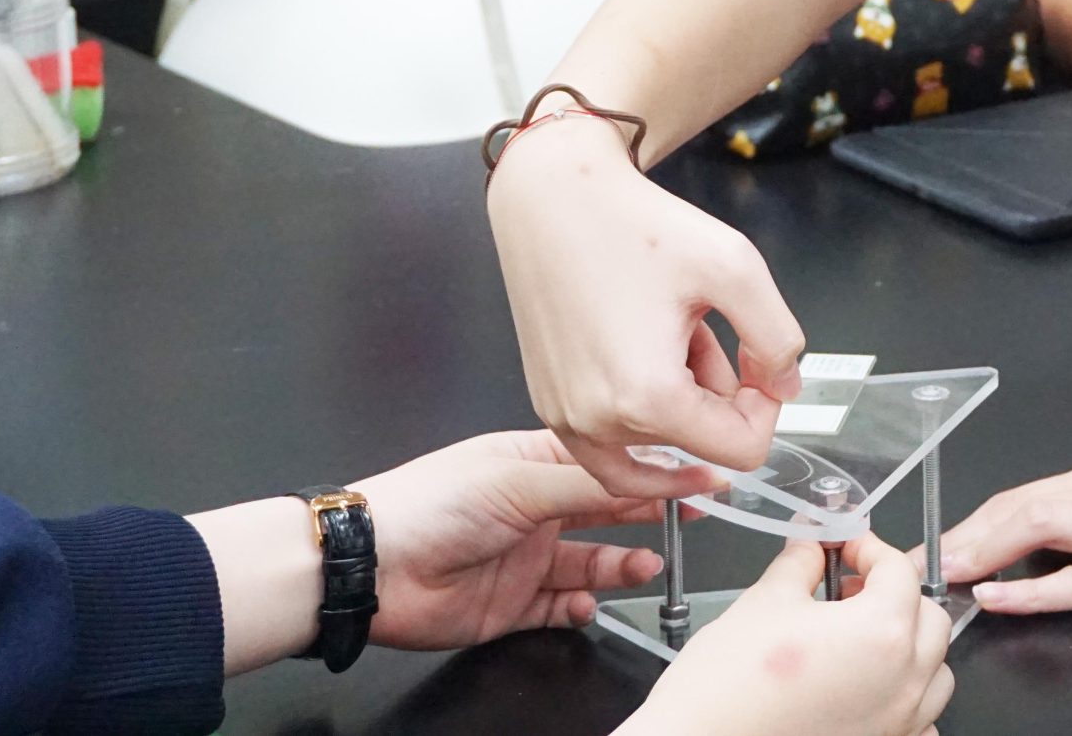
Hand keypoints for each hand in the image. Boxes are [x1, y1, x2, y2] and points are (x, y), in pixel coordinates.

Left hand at [353, 429, 701, 649]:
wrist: (371, 569)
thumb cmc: (429, 506)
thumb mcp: (520, 482)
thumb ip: (593, 485)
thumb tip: (657, 473)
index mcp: (535, 463)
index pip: (610, 461)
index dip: (655, 468)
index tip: (700, 474)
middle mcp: (534, 507)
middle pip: (609, 510)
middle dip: (652, 514)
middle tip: (694, 518)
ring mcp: (525, 556)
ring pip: (592, 562)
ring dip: (622, 564)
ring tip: (645, 566)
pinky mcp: (512, 604)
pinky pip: (561, 608)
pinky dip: (582, 609)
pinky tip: (589, 605)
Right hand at [487, 117, 806, 496]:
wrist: (555, 198)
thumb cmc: (633, 225)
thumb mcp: (734, 267)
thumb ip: (777, 338)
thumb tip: (784, 385)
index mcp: (647, 399)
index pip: (744, 450)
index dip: (766, 403)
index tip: (754, 356)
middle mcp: (598, 423)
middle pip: (700, 441)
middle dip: (716, 388)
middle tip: (697, 325)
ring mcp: (566, 419)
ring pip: (660, 437)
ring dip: (677, 392)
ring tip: (664, 327)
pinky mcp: (549, 407)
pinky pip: (612, 449)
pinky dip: (643, 417)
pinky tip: (654, 375)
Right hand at [625, 536, 952, 735]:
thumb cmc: (725, 691)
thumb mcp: (763, 603)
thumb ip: (800, 563)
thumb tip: (812, 543)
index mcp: (881, 633)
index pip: (899, 571)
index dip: (868, 549)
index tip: (844, 547)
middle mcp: (904, 683)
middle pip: (929, 618)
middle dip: (894, 594)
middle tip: (848, 588)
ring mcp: (898, 725)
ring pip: (934, 672)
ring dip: (908, 646)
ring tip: (860, 638)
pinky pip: (920, 721)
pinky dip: (905, 700)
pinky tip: (868, 692)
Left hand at [940, 450, 1071, 613]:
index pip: (1031, 492)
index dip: (979, 518)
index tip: (941, 544)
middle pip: (1019, 504)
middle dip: (962, 534)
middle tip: (915, 564)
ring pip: (1036, 527)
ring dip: (979, 551)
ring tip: (936, 577)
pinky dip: (1030, 588)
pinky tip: (997, 597)